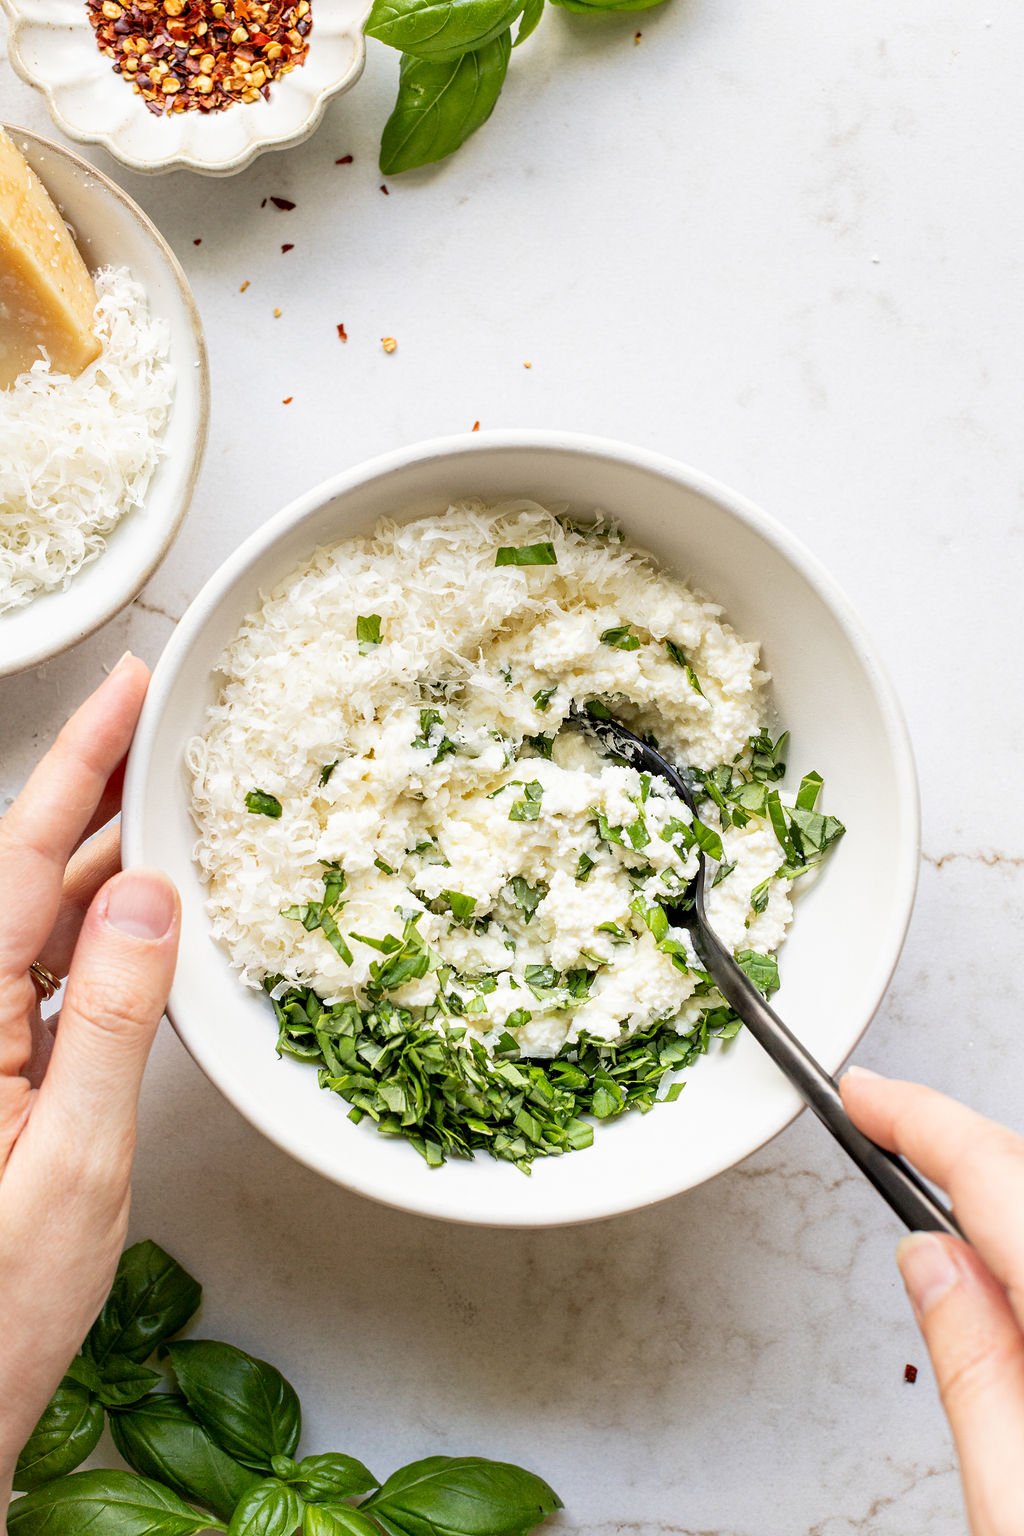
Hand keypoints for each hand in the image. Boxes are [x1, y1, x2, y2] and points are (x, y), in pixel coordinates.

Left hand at [0, 655, 179, 1516]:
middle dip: (96, 790)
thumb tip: (149, 899)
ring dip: (109, 861)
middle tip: (163, 725)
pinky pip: (60, 977)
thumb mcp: (74, 1163)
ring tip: (174, 802)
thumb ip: (112, 1022)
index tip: (126, 693)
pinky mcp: (6, 1073)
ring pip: (47, 920)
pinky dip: (111, 934)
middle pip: (30, 873)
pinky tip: (153, 912)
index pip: (19, 860)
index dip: (75, 764)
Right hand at [841, 1068, 1023, 1535]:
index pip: (1002, 1179)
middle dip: (965, 1147)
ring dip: (1011, 1197)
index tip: (869, 1095)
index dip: (924, 1120)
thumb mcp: (1015, 1503)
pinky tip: (1013, 1270)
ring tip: (950, 1207)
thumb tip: (931, 1258)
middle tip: (890, 1133)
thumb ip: (975, 1365)